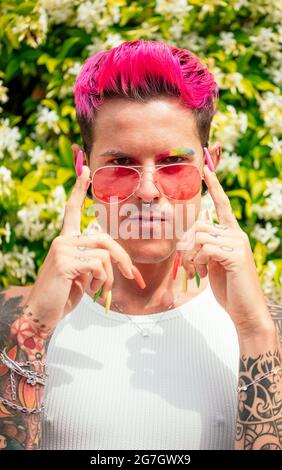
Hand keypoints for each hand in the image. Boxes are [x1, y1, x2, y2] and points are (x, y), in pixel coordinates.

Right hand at [24, 164, 136, 332]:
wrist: (43, 313)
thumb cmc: (63, 295)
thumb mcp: (83, 276)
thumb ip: (96, 263)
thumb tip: (121, 263)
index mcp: (66, 241)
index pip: (73, 211)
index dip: (79, 190)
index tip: (85, 170)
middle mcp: (63, 240)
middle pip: (104, 239)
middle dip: (123, 258)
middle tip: (133, 276)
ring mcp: (62, 249)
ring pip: (104, 254)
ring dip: (109, 277)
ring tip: (99, 291)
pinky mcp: (65, 261)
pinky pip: (98, 266)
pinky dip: (101, 281)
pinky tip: (89, 291)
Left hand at [179, 164, 271, 335]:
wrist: (245, 310)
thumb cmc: (229, 288)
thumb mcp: (214, 264)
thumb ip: (206, 247)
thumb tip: (193, 238)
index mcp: (232, 234)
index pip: (222, 205)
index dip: (214, 186)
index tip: (205, 168)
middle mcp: (236, 235)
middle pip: (199, 226)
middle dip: (187, 246)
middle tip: (188, 264)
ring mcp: (238, 243)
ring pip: (200, 236)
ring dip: (191, 257)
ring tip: (197, 271)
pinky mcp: (236, 255)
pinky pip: (205, 249)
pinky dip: (198, 261)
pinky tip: (203, 273)